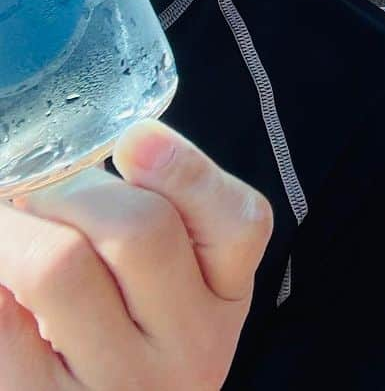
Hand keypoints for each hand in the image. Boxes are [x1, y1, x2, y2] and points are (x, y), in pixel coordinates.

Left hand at [0, 121, 272, 389]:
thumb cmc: (123, 337)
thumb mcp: (168, 285)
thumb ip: (152, 213)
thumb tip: (99, 146)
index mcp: (222, 299)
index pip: (239, 223)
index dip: (187, 169)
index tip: (133, 140)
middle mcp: (187, 347)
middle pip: (141, 228)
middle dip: (72, 188)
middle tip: (36, 188)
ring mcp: (119, 386)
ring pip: (60, 265)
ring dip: (14, 225)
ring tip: (7, 221)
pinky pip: (3, 325)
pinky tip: (0, 275)